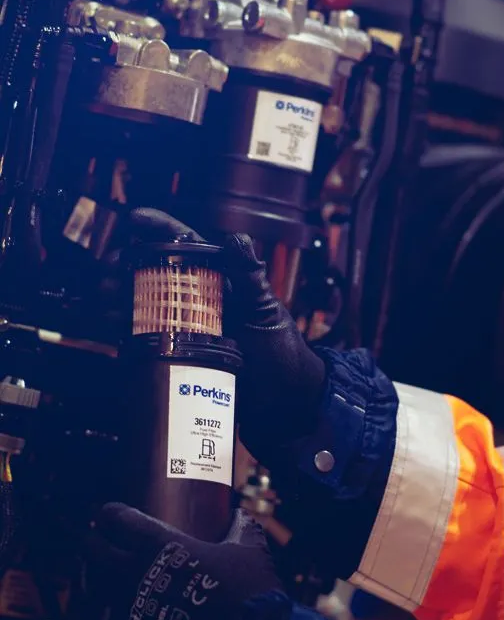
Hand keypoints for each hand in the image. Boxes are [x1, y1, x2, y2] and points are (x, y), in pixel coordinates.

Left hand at [88, 503, 284, 619]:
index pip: (123, 521)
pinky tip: (105, 610)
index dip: (111, 514)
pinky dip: (98, 614)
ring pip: (90, 589)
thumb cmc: (246, 590)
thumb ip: (241, 529)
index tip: (109, 513)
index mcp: (164, 547)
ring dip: (89, 579)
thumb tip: (240, 517)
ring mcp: (132, 607)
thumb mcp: (249, 551)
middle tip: (96, 538)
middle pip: (94, 551)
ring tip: (94, 576)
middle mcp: (139, 574)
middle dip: (91, 541)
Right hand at [125, 208, 327, 465]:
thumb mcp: (265, 310)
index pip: (187, 246)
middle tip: (110, 267)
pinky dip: (125, 329)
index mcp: (222, 280)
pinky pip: (145, 338)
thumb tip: (237, 238)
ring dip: (120, 295)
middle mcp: (201, 299)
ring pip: (145, 303)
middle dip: (128, 264)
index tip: (135, 218)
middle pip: (156, 272)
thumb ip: (251, 276)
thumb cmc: (282, 350)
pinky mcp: (178, 355)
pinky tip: (112, 324)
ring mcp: (187, 327)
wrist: (283, 401)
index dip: (160, 229)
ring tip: (105, 296)